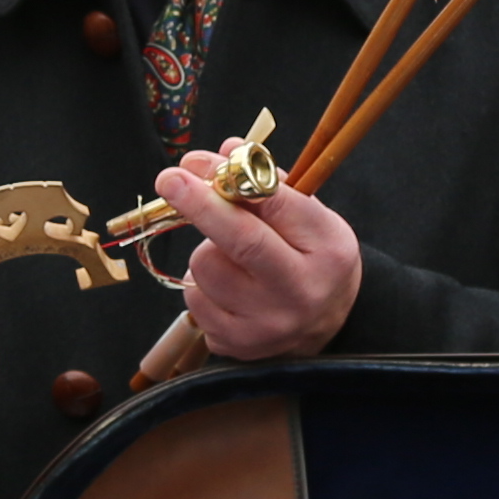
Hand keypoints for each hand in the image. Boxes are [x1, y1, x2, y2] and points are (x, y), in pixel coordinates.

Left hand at [153, 155, 360, 376]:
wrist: (328, 327)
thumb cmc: (313, 259)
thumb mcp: (309, 217)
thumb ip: (268, 184)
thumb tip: (223, 151)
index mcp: (327, 247)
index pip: (273, 204)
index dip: (228, 177)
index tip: (193, 162)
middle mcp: (302, 290)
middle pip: (239, 239)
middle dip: (198, 204)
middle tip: (169, 180)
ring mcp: (269, 324)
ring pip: (207, 268)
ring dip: (206, 252)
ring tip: (229, 257)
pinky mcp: (240, 346)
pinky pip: (195, 301)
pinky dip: (202, 287)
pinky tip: (226, 288)